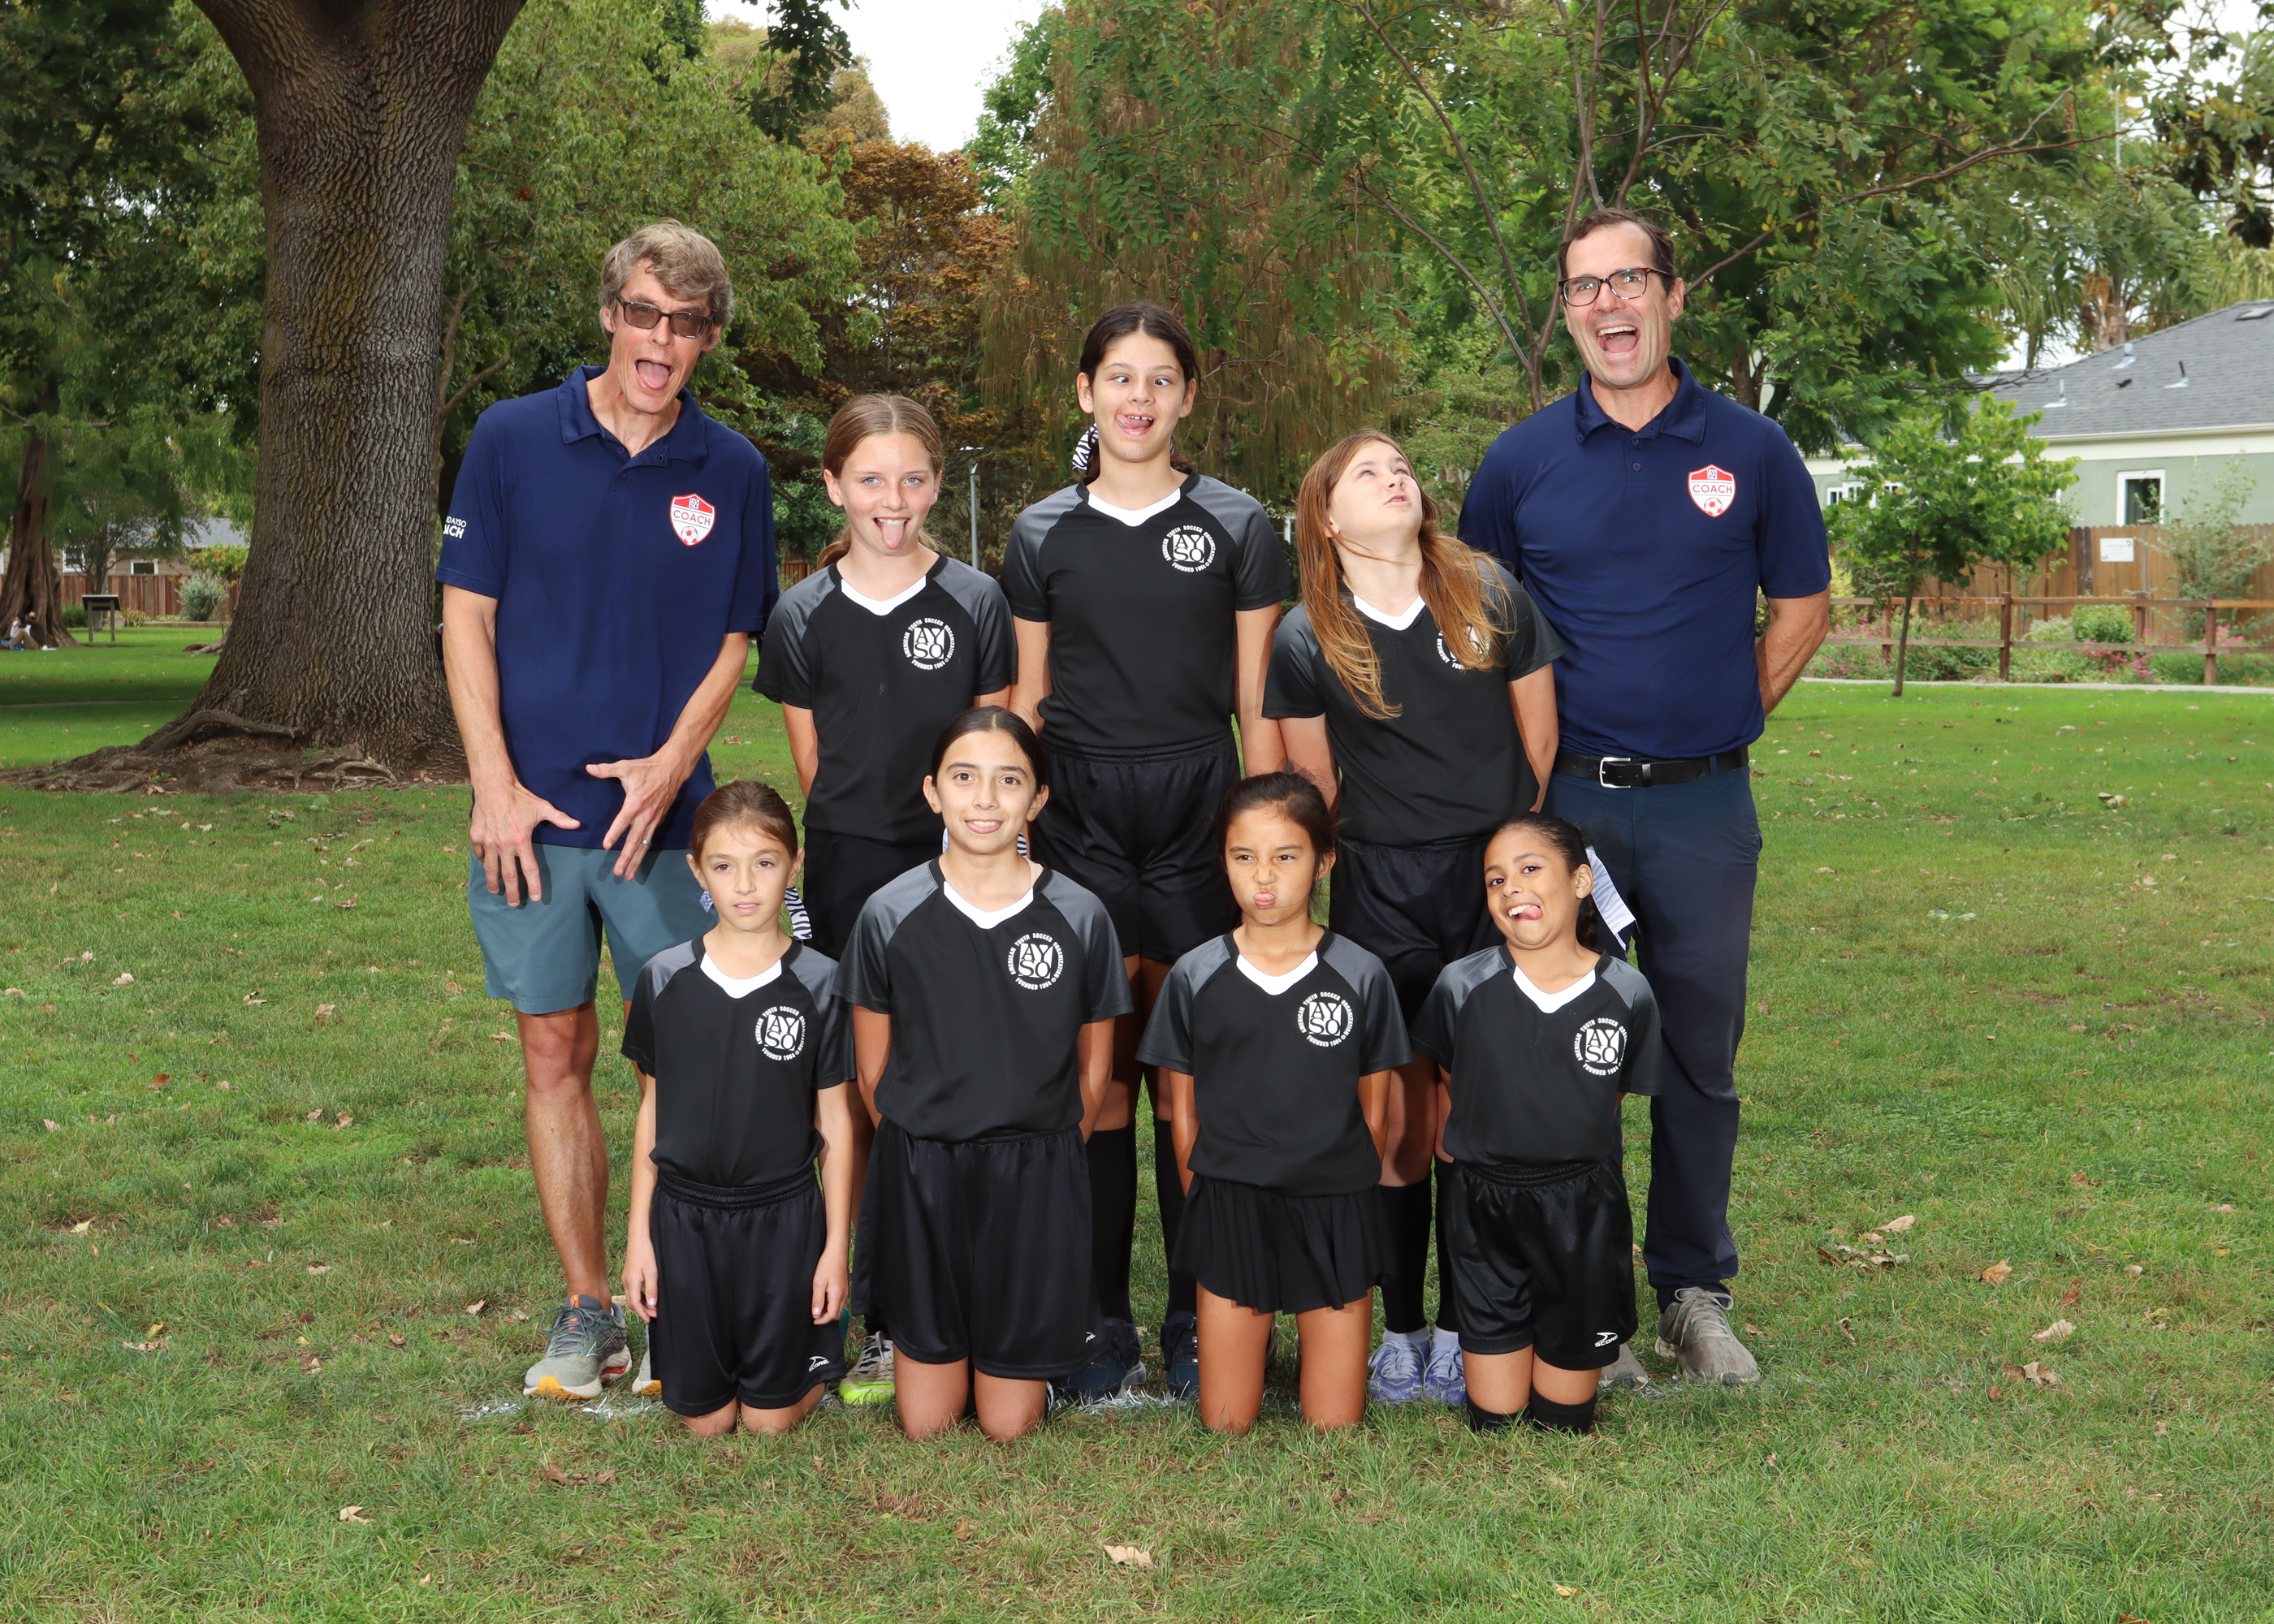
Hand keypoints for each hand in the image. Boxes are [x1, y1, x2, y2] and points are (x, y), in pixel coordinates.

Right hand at [469, 780, 580, 904]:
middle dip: (512, 892)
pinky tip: (486, 867)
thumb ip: (560, 819)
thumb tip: (577, 825)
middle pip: (508, 875)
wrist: (493, 784)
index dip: (533, 885)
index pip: (529, 869)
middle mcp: (503, 845)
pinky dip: (482, 861)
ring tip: (496, 892)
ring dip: (494, 883)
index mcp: (521, 840)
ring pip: (490, 869)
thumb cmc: (519, 796)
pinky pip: (478, 854)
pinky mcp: (475, 836)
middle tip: (514, 904)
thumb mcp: (542, 807)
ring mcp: (487, 842)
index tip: (534, 898)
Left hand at [587, 748, 693, 877]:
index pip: (622, 821)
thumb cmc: (646, 768)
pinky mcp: (658, 820)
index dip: (614, 833)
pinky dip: (643, 852)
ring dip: (636, 861)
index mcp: (635, 802)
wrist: (672, 769)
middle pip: (635, 841)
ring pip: (643, 844)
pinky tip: (637, 861)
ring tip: (628, 875)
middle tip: (618, 872)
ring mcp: (653, 820)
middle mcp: (645, 815)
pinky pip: (649, 839)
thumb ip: (606, 770)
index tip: (605, 845)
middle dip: (626, 858)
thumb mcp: (625, 766)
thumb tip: (588, 768)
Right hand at [623, 1234, 659, 1322]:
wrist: (638, 1238)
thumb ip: (652, 1289)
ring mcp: (626, 1278)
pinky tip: (647, 1296)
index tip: (650, 1320)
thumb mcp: (652, 1272)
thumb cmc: (646, 1253)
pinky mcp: (629, 1275)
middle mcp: (626, 1282)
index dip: (643, 1314)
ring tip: (652, 1307)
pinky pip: (632, 1290)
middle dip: (642, 1311)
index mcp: (631, 1283)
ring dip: (641, 1304)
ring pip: (632, 1297)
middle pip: (632, 1303)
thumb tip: (652, 1305)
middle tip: (653, 1315)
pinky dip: (639, 1296)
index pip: (635, 1305)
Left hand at [811, 1245, 848, 1324]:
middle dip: (826, 1318)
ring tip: (817, 1308)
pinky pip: (840, 1301)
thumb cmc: (827, 1264)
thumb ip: (817, 1299)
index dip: (822, 1320)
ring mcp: (845, 1291)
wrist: (837, 1251)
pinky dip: (832, 1305)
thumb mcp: (818, 1282)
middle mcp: (844, 1295)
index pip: (832, 1315)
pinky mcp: (844, 1287)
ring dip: (829, 1311)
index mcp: (838, 1295)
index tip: (813, 1320)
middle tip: (814, 1315)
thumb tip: (816, 1314)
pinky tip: (824, 1300)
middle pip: (837, 1314)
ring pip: (839, 1308)